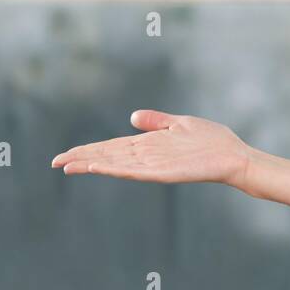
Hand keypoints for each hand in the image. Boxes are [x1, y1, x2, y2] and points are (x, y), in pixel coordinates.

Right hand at [51, 109, 253, 189]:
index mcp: (149, 145)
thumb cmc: (212, 141)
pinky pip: (134, 170)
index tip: (66, 154)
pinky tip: (97, 168)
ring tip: (67, 165)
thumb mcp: (181, 124)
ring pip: (115, 164)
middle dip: (81, 158)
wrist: (234, 156)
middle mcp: (148, 156)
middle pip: (107, 156)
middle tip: (54, 162)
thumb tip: (133, 117)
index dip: (89, 150)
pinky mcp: (164, 172)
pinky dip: (114, 169)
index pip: (112, 147)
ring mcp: (154, 165)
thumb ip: (157, 122)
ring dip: (91, 165)